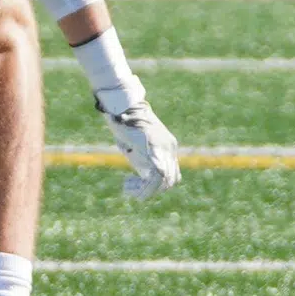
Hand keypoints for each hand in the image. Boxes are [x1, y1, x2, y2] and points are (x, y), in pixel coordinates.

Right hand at [96, 81, 179, 199]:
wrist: (122, 104)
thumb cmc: (122, 120)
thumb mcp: (134, 142)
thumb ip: (141, 157)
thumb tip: (142, 175)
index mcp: (167, 145)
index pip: (172, 173)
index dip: (157, 185)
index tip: (135, 183)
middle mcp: (170, 147)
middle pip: (171, 179)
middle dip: (151, 190)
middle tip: (130, 189)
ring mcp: (164, 147)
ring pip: (165, 180)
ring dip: (147, 191)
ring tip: (129, 190)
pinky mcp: (155, 148)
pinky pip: (157, 175)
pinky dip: (145, 186)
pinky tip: (129, 186)